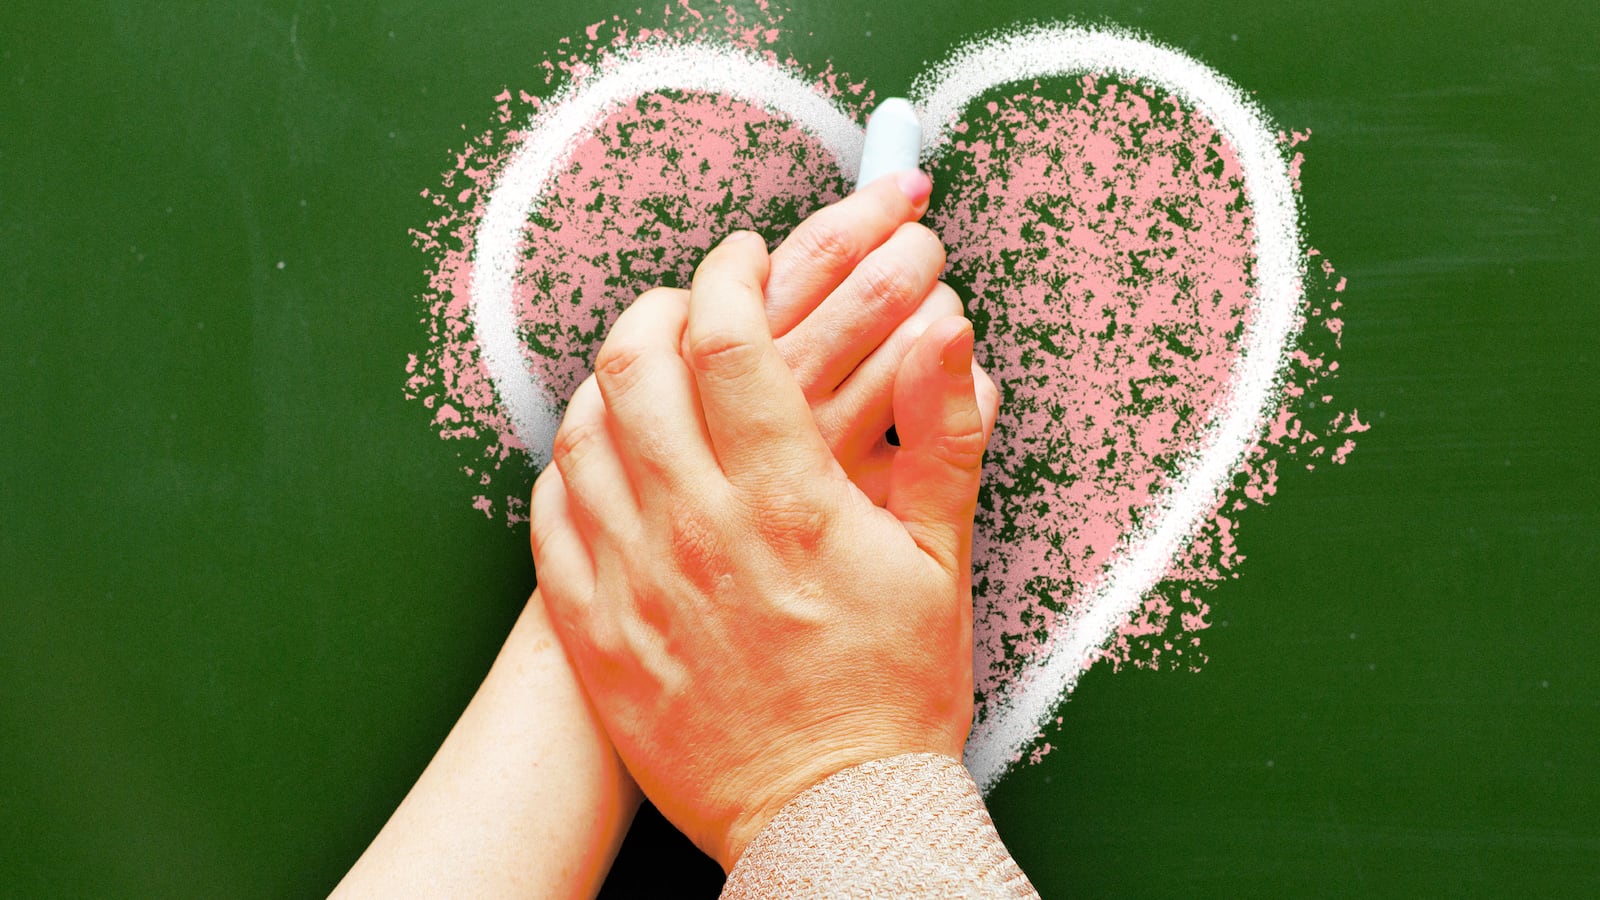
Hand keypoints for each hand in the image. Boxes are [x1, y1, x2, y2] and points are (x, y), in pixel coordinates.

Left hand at [531, 229, 999, 869]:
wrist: (830, 816)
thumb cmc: (893, 694)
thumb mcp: (943, 559)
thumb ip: (944, 432)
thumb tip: (948, 327)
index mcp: (789, 504)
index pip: (730, 340)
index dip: (731, 274)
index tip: (743, 259)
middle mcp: (698, 531)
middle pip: (636, 368)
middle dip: (659, 306)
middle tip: (687, 302)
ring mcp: (634, 583)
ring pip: (581, 434)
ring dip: (607, 378)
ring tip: (643, 369)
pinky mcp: (594, 633)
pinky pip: (548, 518)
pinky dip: (568, 466)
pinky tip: (600, 457)